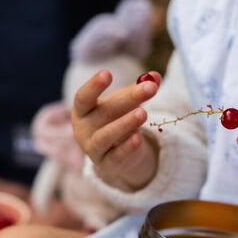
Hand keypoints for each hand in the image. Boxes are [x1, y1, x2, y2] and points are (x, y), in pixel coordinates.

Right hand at [71, 70, 159, 190]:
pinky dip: (127, 147)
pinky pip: (116, 155)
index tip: (107, 73)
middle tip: (149, 88)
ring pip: (105, 136)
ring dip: (124, 124)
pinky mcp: (106, 164)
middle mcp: (82, 129)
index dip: (93, 86)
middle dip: (127, 99)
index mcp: (83, 110)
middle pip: (103, 113)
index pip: (83, 97)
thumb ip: (138, 89)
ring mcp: (92, 148)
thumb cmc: (116, 119)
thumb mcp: (125, 103)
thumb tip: (155, 76)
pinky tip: (139, 138)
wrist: (117, 153)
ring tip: (143, 113)